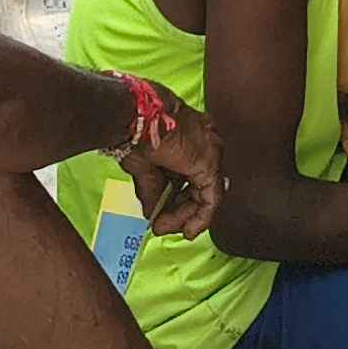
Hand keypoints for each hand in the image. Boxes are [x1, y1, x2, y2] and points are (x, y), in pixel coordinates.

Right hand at [113, 88, 219, 235]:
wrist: (137, 117)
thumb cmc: (136, 131)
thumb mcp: (143, 166)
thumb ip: (152, 190)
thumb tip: (151, 213)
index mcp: (188, 139)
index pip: (189, 175)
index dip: (175, 199)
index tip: (161, 216)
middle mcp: (204, 143)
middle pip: (198, 185)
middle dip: (179, 210)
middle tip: (161, 226)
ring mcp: (210, 151)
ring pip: (205, 193)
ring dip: (185, 216)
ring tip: (164, 228)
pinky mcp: (210, 163)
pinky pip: (212, 198)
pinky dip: (200, 218)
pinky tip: (187, 231)